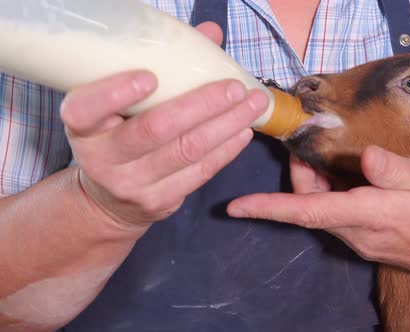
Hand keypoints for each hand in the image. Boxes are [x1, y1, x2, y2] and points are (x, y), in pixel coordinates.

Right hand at [61, 22, 268, 226]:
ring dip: (226, 125)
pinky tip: (244, 131)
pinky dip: (226, 150)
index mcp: (83, 129)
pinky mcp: (160, 201)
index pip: (85, 111)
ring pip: (186, 151)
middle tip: (234, 87)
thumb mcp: (118, 108)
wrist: (109, 201)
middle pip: (155, 130)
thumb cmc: (117, 137)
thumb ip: (158, 68)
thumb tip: (209, 35)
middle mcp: (103, 159)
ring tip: (252, 104)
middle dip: (201, 105)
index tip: (150, 76)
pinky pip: (200, 173)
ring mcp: (132, 184)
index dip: (115, 93)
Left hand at [227, 145, 409, 289]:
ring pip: (321, 211)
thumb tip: (363, 156)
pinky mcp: (368, 242)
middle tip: (305, 143)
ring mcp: (362, 242)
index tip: (236, 207)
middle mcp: (359, 234)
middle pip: (309, 206)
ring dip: (313, 185)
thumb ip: (395, 169)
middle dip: (297, 177)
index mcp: (372, 216)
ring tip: (324, 154)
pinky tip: (344, 175)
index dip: (270, 208)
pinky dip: (328, 195)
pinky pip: (335, 217)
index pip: (310, 211)